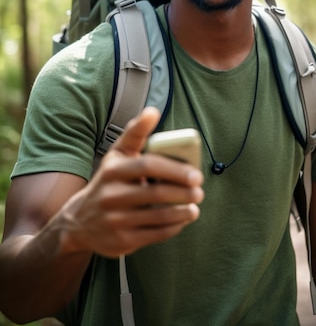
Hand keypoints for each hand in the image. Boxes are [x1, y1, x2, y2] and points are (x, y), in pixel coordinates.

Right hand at [59, 107, 204, 257]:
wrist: (78, 221)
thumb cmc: (108, 181)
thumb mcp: (116, 155)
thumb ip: (135, 133)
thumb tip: (152, 112)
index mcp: (112, 169)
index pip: (148, 165)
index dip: (174, 169)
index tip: (196, 173)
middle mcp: (111, 195)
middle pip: (156, 192)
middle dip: (184, 192)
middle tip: (200, 191)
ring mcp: (115, 220)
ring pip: (158, 216)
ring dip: (183, 211)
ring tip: (195, 206)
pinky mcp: (121, 241)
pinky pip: (155, 234)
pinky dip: (174, 227)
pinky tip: (182, 220)